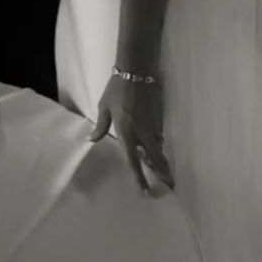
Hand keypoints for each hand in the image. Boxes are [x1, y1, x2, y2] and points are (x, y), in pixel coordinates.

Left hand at [90, 74, 173, 193]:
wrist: (136, 70)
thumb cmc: (116, 88)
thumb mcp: (104, 107)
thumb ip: (101, 126)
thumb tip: (91, 140)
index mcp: (126, 131)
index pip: (133, 160)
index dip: (139, 178)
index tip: (145, 191)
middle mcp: (141, 132)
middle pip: (155, 157)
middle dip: (163, 172)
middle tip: (169, 185)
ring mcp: (153, 124)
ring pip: (158, 146)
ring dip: (161, 158)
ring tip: (164, 171)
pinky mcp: (159, 116)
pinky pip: (158, 134)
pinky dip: (158, 142)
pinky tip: (156, 144)